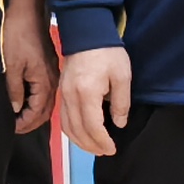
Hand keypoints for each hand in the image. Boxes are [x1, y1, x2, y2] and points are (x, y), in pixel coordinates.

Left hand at [0, 0, 57, 134]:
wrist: (28, 12)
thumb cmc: (19, 35)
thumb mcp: (11, 65)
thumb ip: (15, 89)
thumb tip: (16, 108)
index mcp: (44, 82)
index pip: (37, 112)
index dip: (25, 123)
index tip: (12, 128)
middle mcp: (52, 80)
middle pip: (45, 111)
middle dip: (31, 122)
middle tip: (15, 128)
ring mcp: (52, 73)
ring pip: (47, 102)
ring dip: (34, 113)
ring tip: (20, 119)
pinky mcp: (49, 67)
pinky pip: (46, 91)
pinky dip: (37, 101)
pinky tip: (26, 102)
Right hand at [57, 43, 133, 157]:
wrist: (86, 31)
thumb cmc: (108, 52)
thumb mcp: (122, 76)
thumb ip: (121, 103)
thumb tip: (118, 123)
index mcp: (86, 93)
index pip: (92, 127)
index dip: (102, 142)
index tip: (112, 148)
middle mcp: (70, 96)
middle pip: (77, 130)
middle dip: (91, 145)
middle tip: (105, 151)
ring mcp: (63, 94)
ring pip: (66, 126)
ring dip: (80, 141)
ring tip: (94, 147)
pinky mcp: (61, 91)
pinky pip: (62, 117)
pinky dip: (71, 130)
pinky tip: (81, 133)